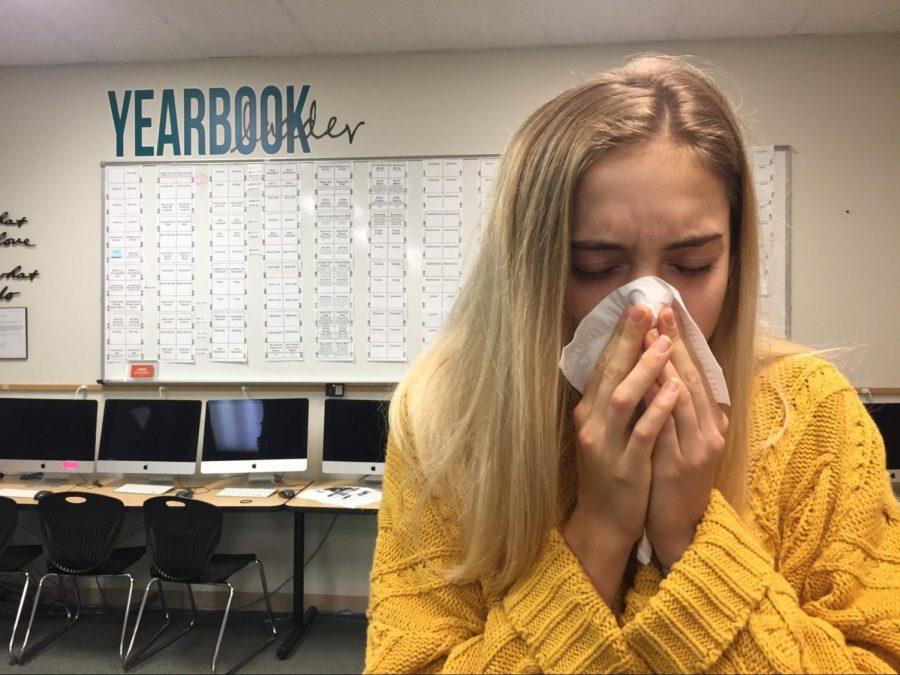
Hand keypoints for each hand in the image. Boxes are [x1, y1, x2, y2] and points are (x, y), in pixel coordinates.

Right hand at [564, 304, 681, 605]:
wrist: (603, 522)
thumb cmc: (610, 472)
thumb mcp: (605, 432)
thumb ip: (612, 400)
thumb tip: (629, 362)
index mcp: (588, 412)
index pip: (603, 365)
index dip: (619, 335)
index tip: (636, 306)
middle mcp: (591, 423)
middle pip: (609, 373)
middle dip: (628, 339)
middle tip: (644, 308)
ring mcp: (606, 445)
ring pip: (622, 398)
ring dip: (643, 369)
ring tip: (663, 343)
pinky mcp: (625, 467)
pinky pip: (642, 433)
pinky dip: (656, 409)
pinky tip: (673, 390)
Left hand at [642, 307, 728, 568]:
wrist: (679, 527)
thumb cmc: (675, 478)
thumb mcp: (683, 439)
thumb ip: (678, 408)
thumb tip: (662, 369)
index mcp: (712, 422)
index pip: (696, 373)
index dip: (682, 342)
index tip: (666, 312)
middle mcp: (709, 431)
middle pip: (691, 378)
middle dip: (674, 343)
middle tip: (658, 311)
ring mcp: (696, 448)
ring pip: (682, 398)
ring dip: (665, 365)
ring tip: (651, 336)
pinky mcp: (678, 465)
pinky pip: (667, 427)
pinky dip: (658, 402)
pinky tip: (648, 382)